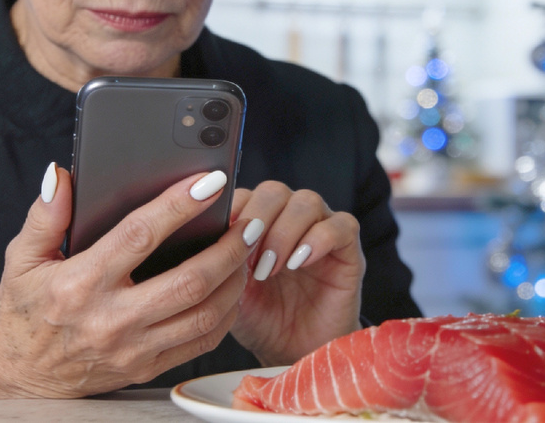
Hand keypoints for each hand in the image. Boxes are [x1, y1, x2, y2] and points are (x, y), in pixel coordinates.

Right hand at [0, 164, 261, 398]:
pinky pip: (201, 341)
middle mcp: (111, 318)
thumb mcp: (21, 260)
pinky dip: (226, 312)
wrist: (22, 379)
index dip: (179, 205)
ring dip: (235, 279)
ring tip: (246, 250)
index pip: (139, 236)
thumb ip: (45, 216)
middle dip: (227, 247)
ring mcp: (133, 348)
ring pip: (204, 313)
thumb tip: (59, 175)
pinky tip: (232, 287)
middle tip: (248, 221)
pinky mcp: (147, 367)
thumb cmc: (24, 312)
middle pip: (188, 280)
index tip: (209, 181)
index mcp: (80, 283)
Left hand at [227, 181, 364, 365]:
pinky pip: (342, 225)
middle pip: (274, 191)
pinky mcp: (348, 249)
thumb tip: (197, 233)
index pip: (243, 194)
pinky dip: (319, 239)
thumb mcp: (228, 289)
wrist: (293, 353)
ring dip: (284, 232)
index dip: (231, 212)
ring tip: (271, 268)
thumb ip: (216, 259)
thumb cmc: (258, 319)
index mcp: (257, 222)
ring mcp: (321, 230)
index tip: (220, 241)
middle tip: (249, 259)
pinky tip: (299, 263)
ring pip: (306, 201)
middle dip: (257, 220)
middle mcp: (288, 218)